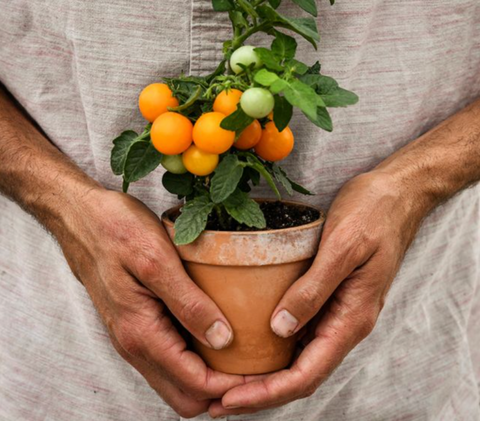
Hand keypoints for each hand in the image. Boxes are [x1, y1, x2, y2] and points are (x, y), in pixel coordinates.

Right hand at [57, 188, 244, 417]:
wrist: (82, 219)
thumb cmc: (117, 230)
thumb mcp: (157, 260)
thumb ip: (188, 303)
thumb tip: (222, 340)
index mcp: (141, 332)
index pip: (195, 383)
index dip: (232, 385)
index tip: (264, 371)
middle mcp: (135, 344)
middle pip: (185, 394)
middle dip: (222, 390)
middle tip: (256, 366)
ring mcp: (133, 336)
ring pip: (176, 379)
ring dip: (209, 377)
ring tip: (243, 354)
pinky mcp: (136, 324)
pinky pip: (169, 358)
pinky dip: (195, 359)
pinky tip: (215, 335)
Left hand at [209, 171, 427, 416]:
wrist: (395, 195)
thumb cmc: (373, 215)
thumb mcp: (343, 248)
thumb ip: (314, 290)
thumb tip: (279, 329)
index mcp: (352, 318)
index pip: (307, 374)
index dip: (267, 393)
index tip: (230, 401)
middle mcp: (344, 322)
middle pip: (300, 373)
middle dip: (260, 391)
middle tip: (218, 400)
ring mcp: (337, 310)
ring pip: (299, 356)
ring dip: (266, 373)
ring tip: (228, 378)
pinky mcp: (330, 296)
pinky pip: (302, 330)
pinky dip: (275, 345)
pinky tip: (252, 341)